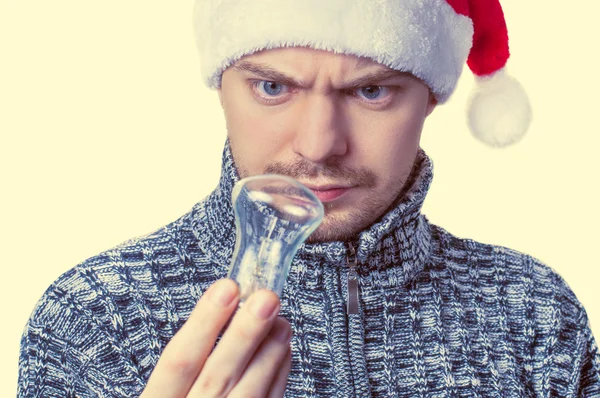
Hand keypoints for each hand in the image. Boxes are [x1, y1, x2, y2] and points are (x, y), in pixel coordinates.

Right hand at [141, 278, 291, 397]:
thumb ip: (168, 380)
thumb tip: (175, 340)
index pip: (178, 362)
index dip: (203, 324)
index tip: (226, 289)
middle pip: (218, 376)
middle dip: (245, 334)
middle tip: (267, 299)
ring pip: (249, 395)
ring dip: (269, 355)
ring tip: (282, 322)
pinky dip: (277, 379)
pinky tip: (282, 354)